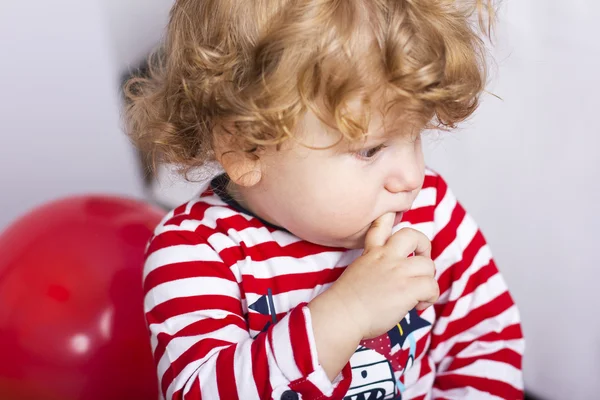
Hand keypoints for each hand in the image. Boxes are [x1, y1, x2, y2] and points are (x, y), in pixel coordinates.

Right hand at [330, 213, 438, 338]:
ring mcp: (398, 271)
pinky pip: (432, 286)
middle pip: (414, 236)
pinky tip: (418, 305)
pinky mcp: (407, 288)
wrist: (342, 315)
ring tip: (419, 294)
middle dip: (424, 247)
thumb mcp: (357, 271)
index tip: (397, 222)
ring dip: (427, 280)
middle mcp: (386, 257)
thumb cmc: (347, 301)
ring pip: (428, 265)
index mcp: (372, 252)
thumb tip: (392, 277)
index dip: (392, 216)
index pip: (382, 222)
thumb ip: (374, 266)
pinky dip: (430, 297)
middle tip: (421, 264)